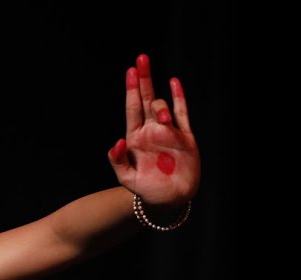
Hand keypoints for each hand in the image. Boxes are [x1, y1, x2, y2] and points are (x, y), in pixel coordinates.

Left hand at [107, 53, 199, 208]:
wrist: (168, 200)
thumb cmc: (145, 190)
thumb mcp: (126, 177)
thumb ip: (117, 161)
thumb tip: (116, 143)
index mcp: (134, 138)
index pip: (132, 109)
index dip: (131, 90)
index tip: (130, 71)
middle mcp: (150, 131)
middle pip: (146, 99)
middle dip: (144, 79)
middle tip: (141, 58)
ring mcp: (168, 132)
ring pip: (163, 107)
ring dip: (162, 106)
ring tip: (163, 119)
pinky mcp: (185, 137)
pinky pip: (183, 113)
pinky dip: (179, 98)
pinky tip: (174, 83)